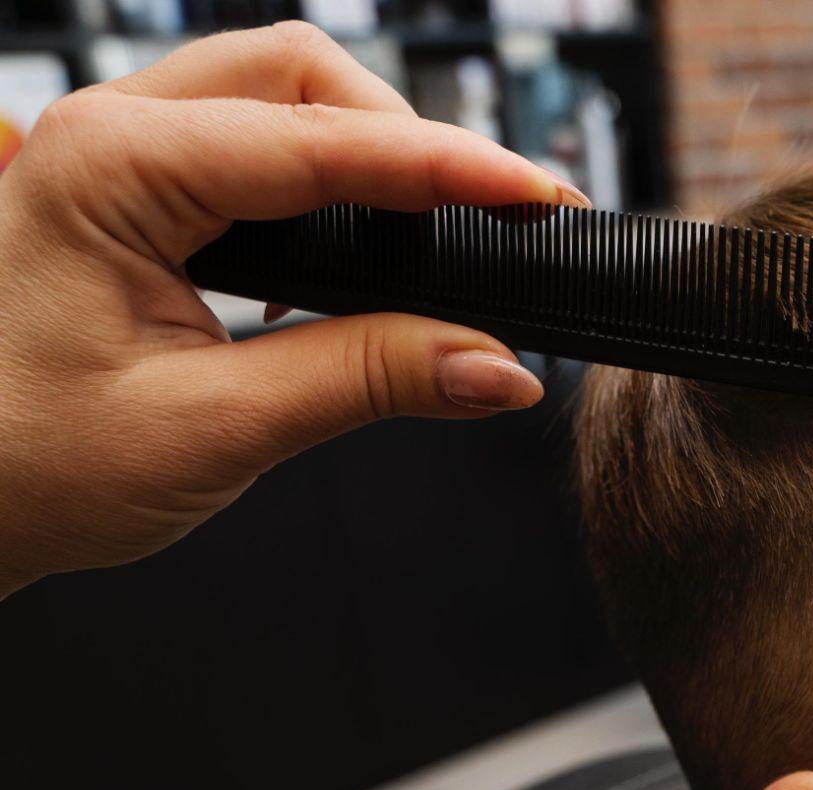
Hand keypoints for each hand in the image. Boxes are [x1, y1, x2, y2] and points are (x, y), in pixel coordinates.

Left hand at [0, 23, 589, 598]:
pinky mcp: (137, 195)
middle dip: (411, 139)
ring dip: (372, 154)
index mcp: (110, 169)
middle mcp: (110, 137)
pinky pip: (256, 146)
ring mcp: (119, 159)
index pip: (323, 140)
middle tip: (496, 220)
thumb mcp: (215, 430)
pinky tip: (361, 251)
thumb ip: (368, 380)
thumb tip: (495, 366)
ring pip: (284, 98)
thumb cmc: (26, 465)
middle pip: (305, 77)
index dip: (448, 167)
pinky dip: (330, 182)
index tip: (537, 198)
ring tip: (441, 235)